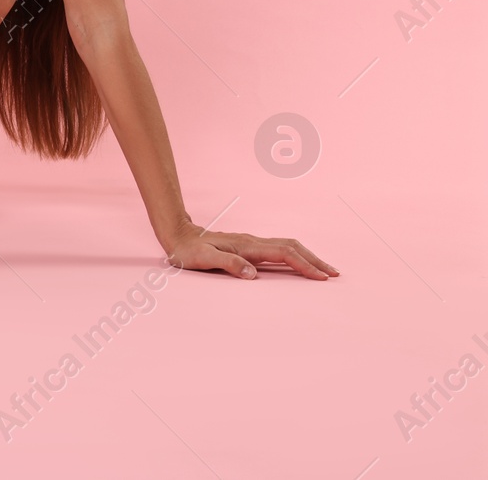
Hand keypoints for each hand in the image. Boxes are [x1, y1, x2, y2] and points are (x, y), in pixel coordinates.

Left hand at [163, 222, 338, 280]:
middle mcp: (253, 242)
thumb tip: (253, 275)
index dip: (304, 265)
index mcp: (247, 246)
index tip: (322, 277)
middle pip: (292, 247)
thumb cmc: (188, 251)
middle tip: (334, 274)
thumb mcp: (204, 260)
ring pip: (287, 247)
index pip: (284, 254)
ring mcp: (252, 243)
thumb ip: (228, 265)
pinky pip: (279, 250)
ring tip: (324, 270)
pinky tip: (299, 264)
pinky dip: (295, 257)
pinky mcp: (249, 247)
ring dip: (307, 257)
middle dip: (314, 260)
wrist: (178, 236)